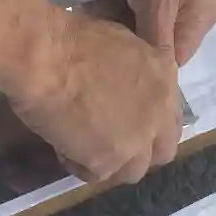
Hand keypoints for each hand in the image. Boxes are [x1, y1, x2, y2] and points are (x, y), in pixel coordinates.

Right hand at [8, 3, 182, 186]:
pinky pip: (96, 175)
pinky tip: (61, 145)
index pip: (170, 116)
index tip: (128, 123)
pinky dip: (78, 163)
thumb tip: (125, 83)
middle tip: (111, 144)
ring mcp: (137, 141)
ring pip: (133, 171)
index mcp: (164, 77)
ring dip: (111, 163)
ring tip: (83, 146)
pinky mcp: (109, 162)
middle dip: (141, 151)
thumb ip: (134, 71)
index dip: (150, 124)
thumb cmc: (70, 39)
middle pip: (163, 151)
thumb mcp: (119, 43)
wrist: (45, 57)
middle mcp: (159, 113)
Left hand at [92, 0, 215, 65]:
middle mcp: (191, 2)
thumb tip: (159, 80)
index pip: (172, 58)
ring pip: (129, 6)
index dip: (141, 56)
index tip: (114, 46)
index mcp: (203, 15)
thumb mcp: (156, 2)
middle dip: (118, 14)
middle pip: (146, 32)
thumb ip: (155, 43)